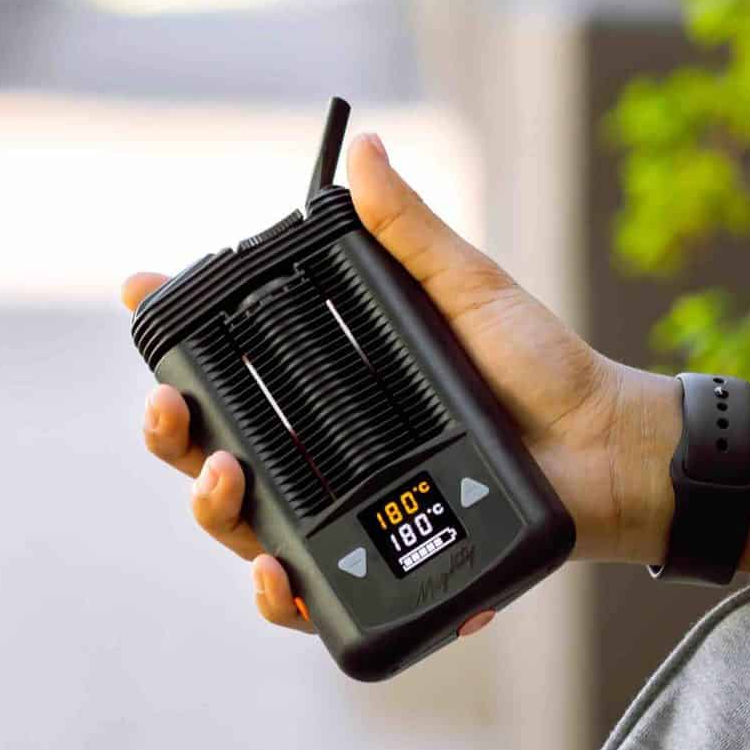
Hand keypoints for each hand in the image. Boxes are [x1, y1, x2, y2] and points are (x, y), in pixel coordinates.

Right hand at [122, 132, 650, 634]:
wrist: (608, 450)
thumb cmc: (543, 369)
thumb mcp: (470, 292)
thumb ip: (411, 232)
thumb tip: (365, 149)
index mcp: (332, 386)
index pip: (233, 365)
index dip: (176, 336)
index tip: (141, 295)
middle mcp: (326, 455)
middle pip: (216, 455)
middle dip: (173, 436)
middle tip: (173, 415)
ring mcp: (350, 517)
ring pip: (248, 531)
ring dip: (215, 512)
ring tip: (228, 484)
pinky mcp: (383, 571)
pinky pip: (316, 600)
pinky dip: (285, 597)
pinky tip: (281, 575)